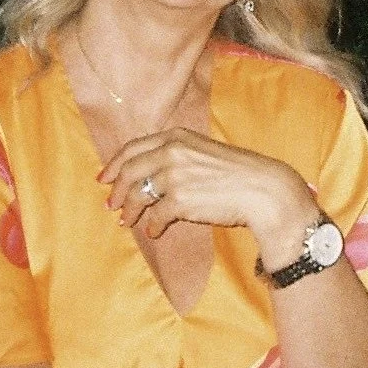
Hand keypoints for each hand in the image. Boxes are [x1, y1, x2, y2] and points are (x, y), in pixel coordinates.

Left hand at [99, 127, 316, 244]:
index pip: (132, 148)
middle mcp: (171, 152)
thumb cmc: (237, 172)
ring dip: (129, 210)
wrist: (263, 189)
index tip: (104, 178)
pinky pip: (155, 216)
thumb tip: (150, 173)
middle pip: (129, 171)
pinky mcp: (180, 200)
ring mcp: (174, 176)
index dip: (114, 164)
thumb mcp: (203, 150)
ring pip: (138, 195)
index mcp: (176, 136)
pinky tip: (153, 231)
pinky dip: (151, 226)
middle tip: (110, 204)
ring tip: (127, 221)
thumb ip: (177, 154)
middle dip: (115, 190)